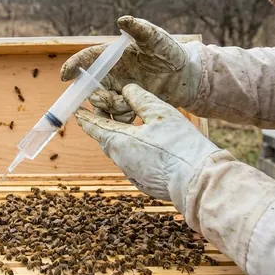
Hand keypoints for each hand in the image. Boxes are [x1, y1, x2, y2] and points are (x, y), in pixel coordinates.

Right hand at [61, 15, 202, 114]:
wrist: (185, 75)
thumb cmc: (169, 51)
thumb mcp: (155, 38)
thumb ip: (139, 29)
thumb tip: (122, 20)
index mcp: (112, 57)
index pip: (87, 59)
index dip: (73, 66)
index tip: (65, 75)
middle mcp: (112, 74)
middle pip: (90, 87)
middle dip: (94, 95)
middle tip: (106, 97)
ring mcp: (119, 90)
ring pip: (102, 104)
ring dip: (109, 108)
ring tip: (127, 106)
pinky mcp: (128, 104)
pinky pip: (117, 116)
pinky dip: (122, 117)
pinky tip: (133, 113)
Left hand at [74, 83, 219, 209]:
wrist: (198, 180)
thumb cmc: (179, 144)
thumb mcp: (159, 113)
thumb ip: (139, 99)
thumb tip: (127, 89)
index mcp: (119, 142)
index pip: (95, 127)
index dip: (85, 117)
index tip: (77, 111)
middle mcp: (121, 161)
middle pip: (106, 140)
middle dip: (105, 127)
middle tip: (105, 115)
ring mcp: (132, 175)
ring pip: (121, 153)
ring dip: (122, 140)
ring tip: (129, 129)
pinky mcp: (145, 185)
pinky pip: (135, 165)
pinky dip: (136, 154)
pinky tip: (150, 149)